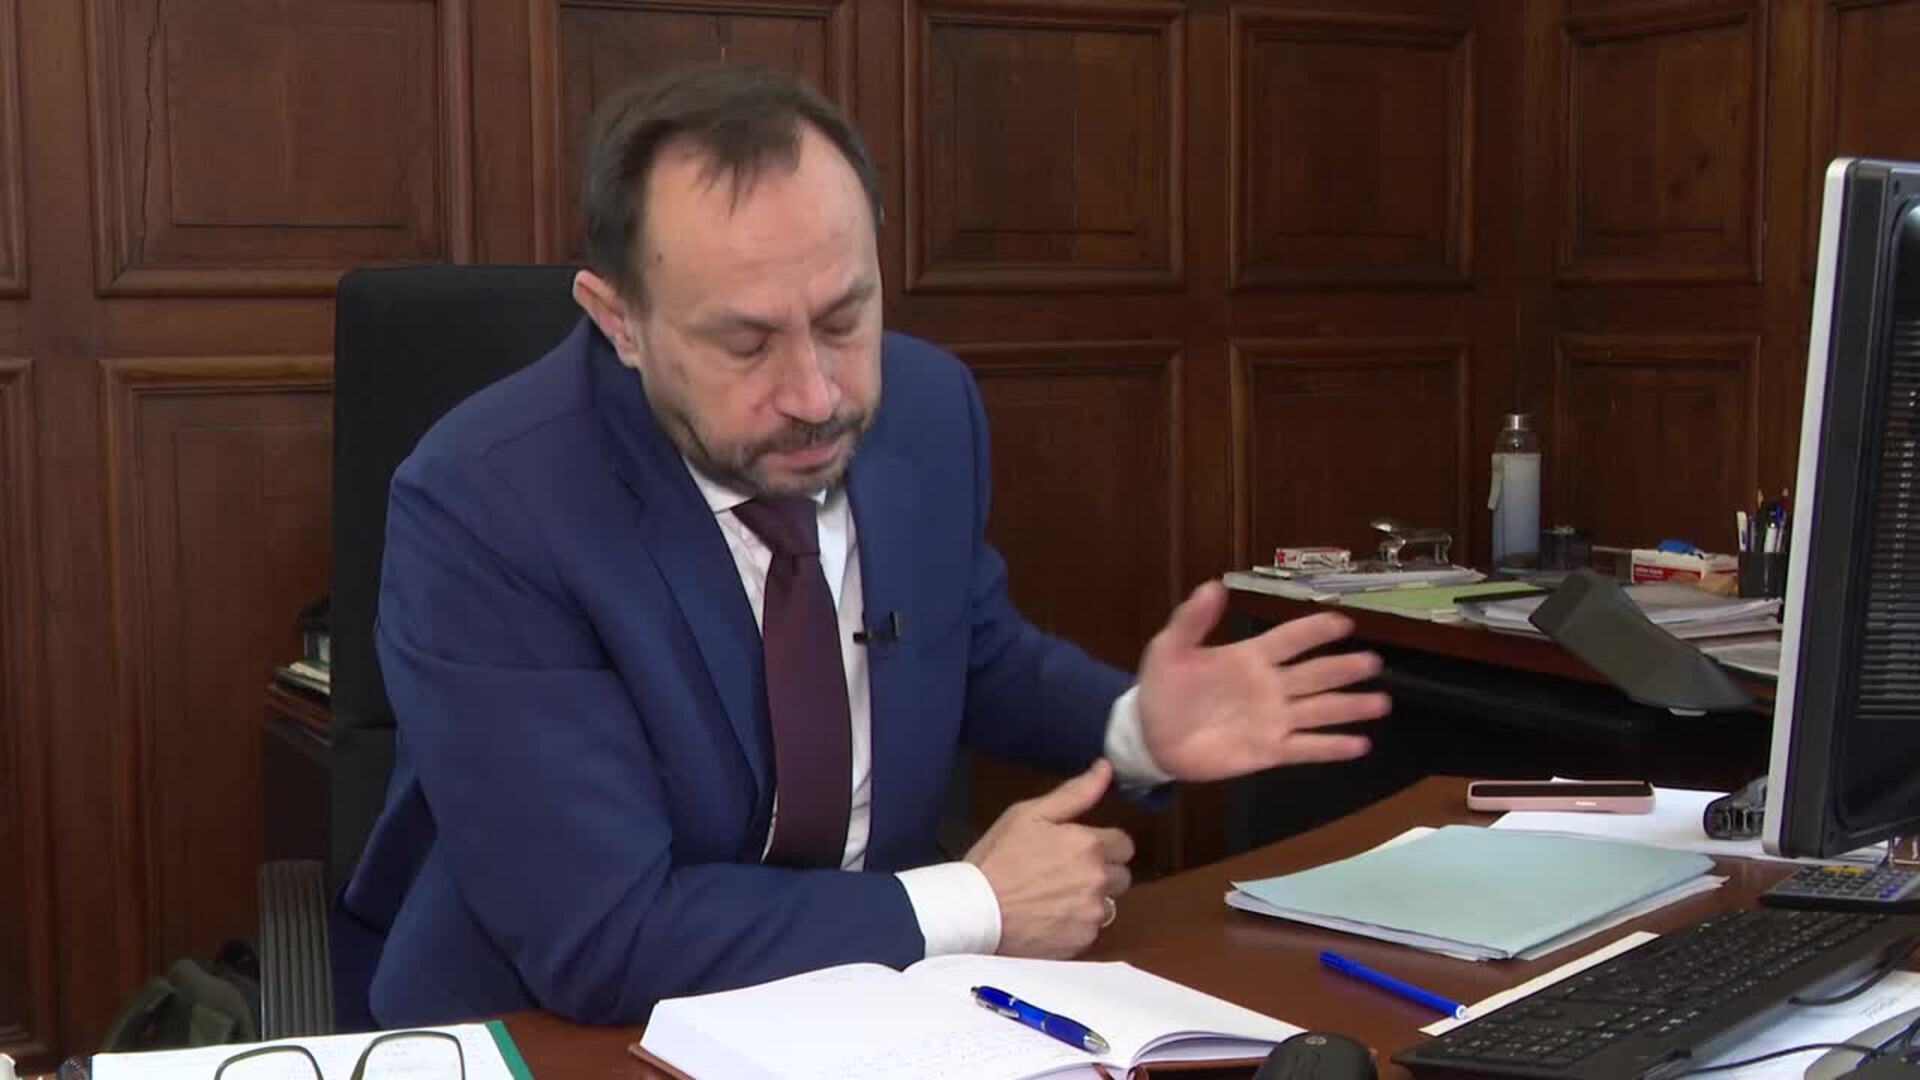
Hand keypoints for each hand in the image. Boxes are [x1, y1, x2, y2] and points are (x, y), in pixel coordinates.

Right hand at [966, 760, 1134, 958]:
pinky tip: (1048, 918)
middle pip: (1121, 876)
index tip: (1079, 849)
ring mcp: (1091, 914)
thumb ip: (1075, 793)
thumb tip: (1105, 768)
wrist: (974, 912)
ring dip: (1090, 900)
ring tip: (1054, 898)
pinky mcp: (1081, 942)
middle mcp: (1099, 880)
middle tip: (1065, 873)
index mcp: (1090, 844)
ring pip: (1107, 905)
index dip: (1103, 844)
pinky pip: (1090, 931)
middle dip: (1101, 873)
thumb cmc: (997, 858)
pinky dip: (1075, 925)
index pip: (1125, 844)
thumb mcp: (1028, 814)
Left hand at [1137, 581, 1389, 781]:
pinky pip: (1306, 748)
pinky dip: (1333, 747)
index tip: (1343, 622)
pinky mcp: (1268, 750)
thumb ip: (1192, 620)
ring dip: (1350, 707)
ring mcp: (1273, 719)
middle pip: (1315, 674)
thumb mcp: (1170, 649)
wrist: (1151, 736)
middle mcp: (1270, 686)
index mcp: (1250, 657)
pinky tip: (1360, 745)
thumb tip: (1213, 585)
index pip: (1290, 639)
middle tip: (1374, 662)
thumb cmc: (1163, 688)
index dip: (1315, 630)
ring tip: (1381, 703)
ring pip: (1320, 710)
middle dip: (1344, 668)